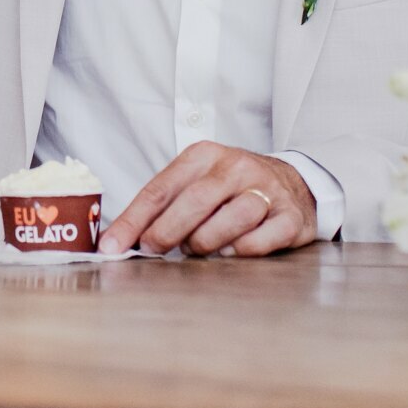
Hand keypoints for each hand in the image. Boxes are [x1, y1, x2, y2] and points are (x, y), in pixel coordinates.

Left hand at [98, 142, 316, 258]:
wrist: (295, 184)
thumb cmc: (232, 190)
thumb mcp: (197, 183)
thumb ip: (164, 206)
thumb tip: (120, 241)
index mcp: (205, 155)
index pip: (161, 189)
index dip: (133, 220)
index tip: (112, 246)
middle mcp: (237, 167)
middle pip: (194, 202)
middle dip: (166, 232)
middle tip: (152, 251)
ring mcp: (268, 190)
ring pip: (229, 221)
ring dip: (205, 243)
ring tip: (198, 249)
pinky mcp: (291, 217)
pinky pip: (258, 242)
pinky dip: (238, 252)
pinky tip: (230, 251)